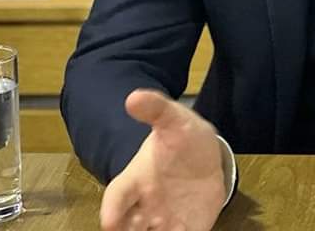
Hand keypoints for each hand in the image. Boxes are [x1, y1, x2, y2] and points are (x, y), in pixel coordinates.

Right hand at [100, 89, 227, 230]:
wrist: (206, 155)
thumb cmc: (182, 139)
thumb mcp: (174, 119)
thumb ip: (156, 109)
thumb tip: (134, 96)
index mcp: (136, 178)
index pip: (117, 196)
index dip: (111, 211)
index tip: (109, 224)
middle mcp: (145, 205)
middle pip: (128, 228)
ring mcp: (164, 220)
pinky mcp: (186, 229)